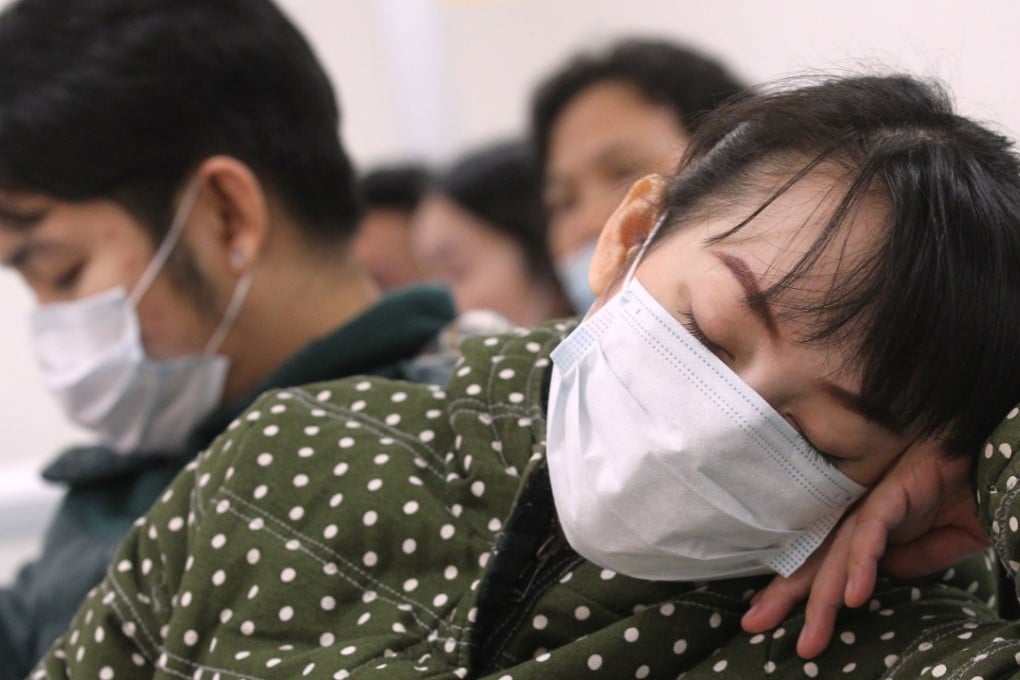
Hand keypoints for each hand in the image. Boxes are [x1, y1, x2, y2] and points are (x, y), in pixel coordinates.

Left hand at [741, 440, 988, 657]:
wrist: (982, 464)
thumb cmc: (956, 494)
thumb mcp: (932, 545)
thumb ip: (906, 561)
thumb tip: (874, 580)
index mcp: (860, 527)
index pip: (819, 563)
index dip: (790, 588)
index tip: (760, 613)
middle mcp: (857, 516)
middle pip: (814, 560)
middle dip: (784, 594)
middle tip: (753, 624)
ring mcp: (871, 505)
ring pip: (837, 554)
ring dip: (824, 597)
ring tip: (811, 634)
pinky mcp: (892, 495)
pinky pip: (871, 533)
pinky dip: (862, 564)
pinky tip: (853, 595)